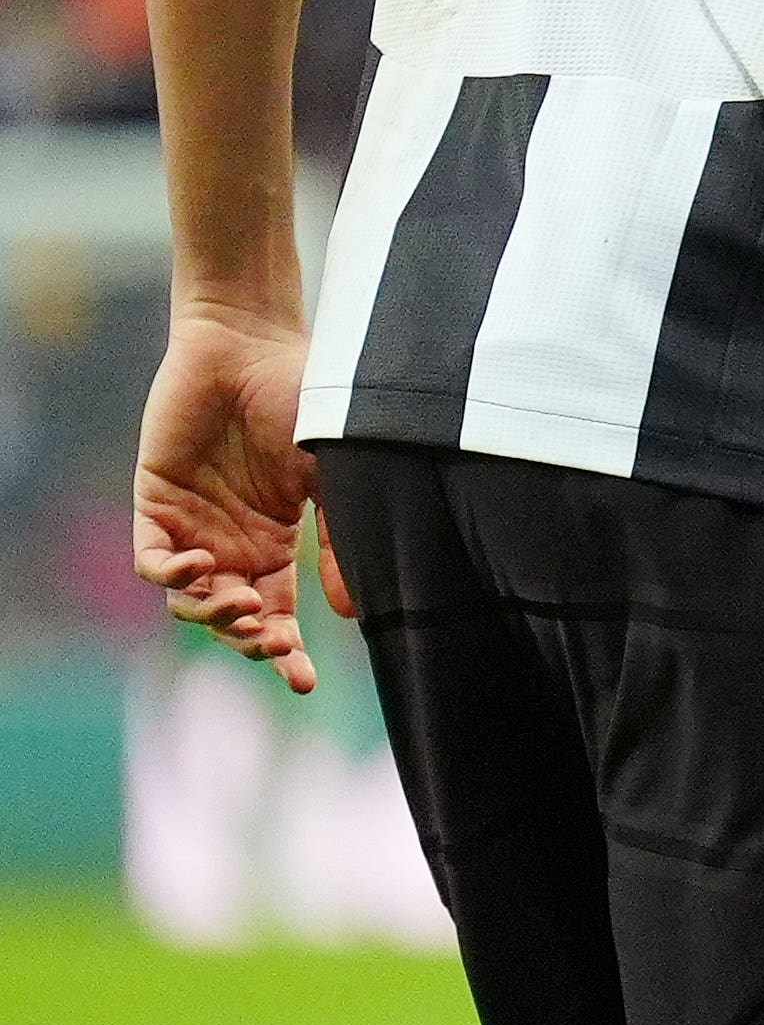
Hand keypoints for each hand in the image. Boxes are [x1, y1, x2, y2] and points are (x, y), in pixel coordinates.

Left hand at [130, 305, 342, 693]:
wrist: (253, 344)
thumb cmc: (304, 400)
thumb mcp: (333, 478)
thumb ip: (337, 542)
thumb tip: (349, 614)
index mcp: (277, 543)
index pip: (277, 614)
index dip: (287, 652)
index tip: (304, 681)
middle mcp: (233, 543)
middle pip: (232, 619)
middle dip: (250, 640)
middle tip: (270, 641)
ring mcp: (192, 525)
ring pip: (189, 601)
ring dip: (212, 615)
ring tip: (240, 602)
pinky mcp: (155, 503)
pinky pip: (152, 562)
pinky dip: (174, 576)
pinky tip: (204, 566)